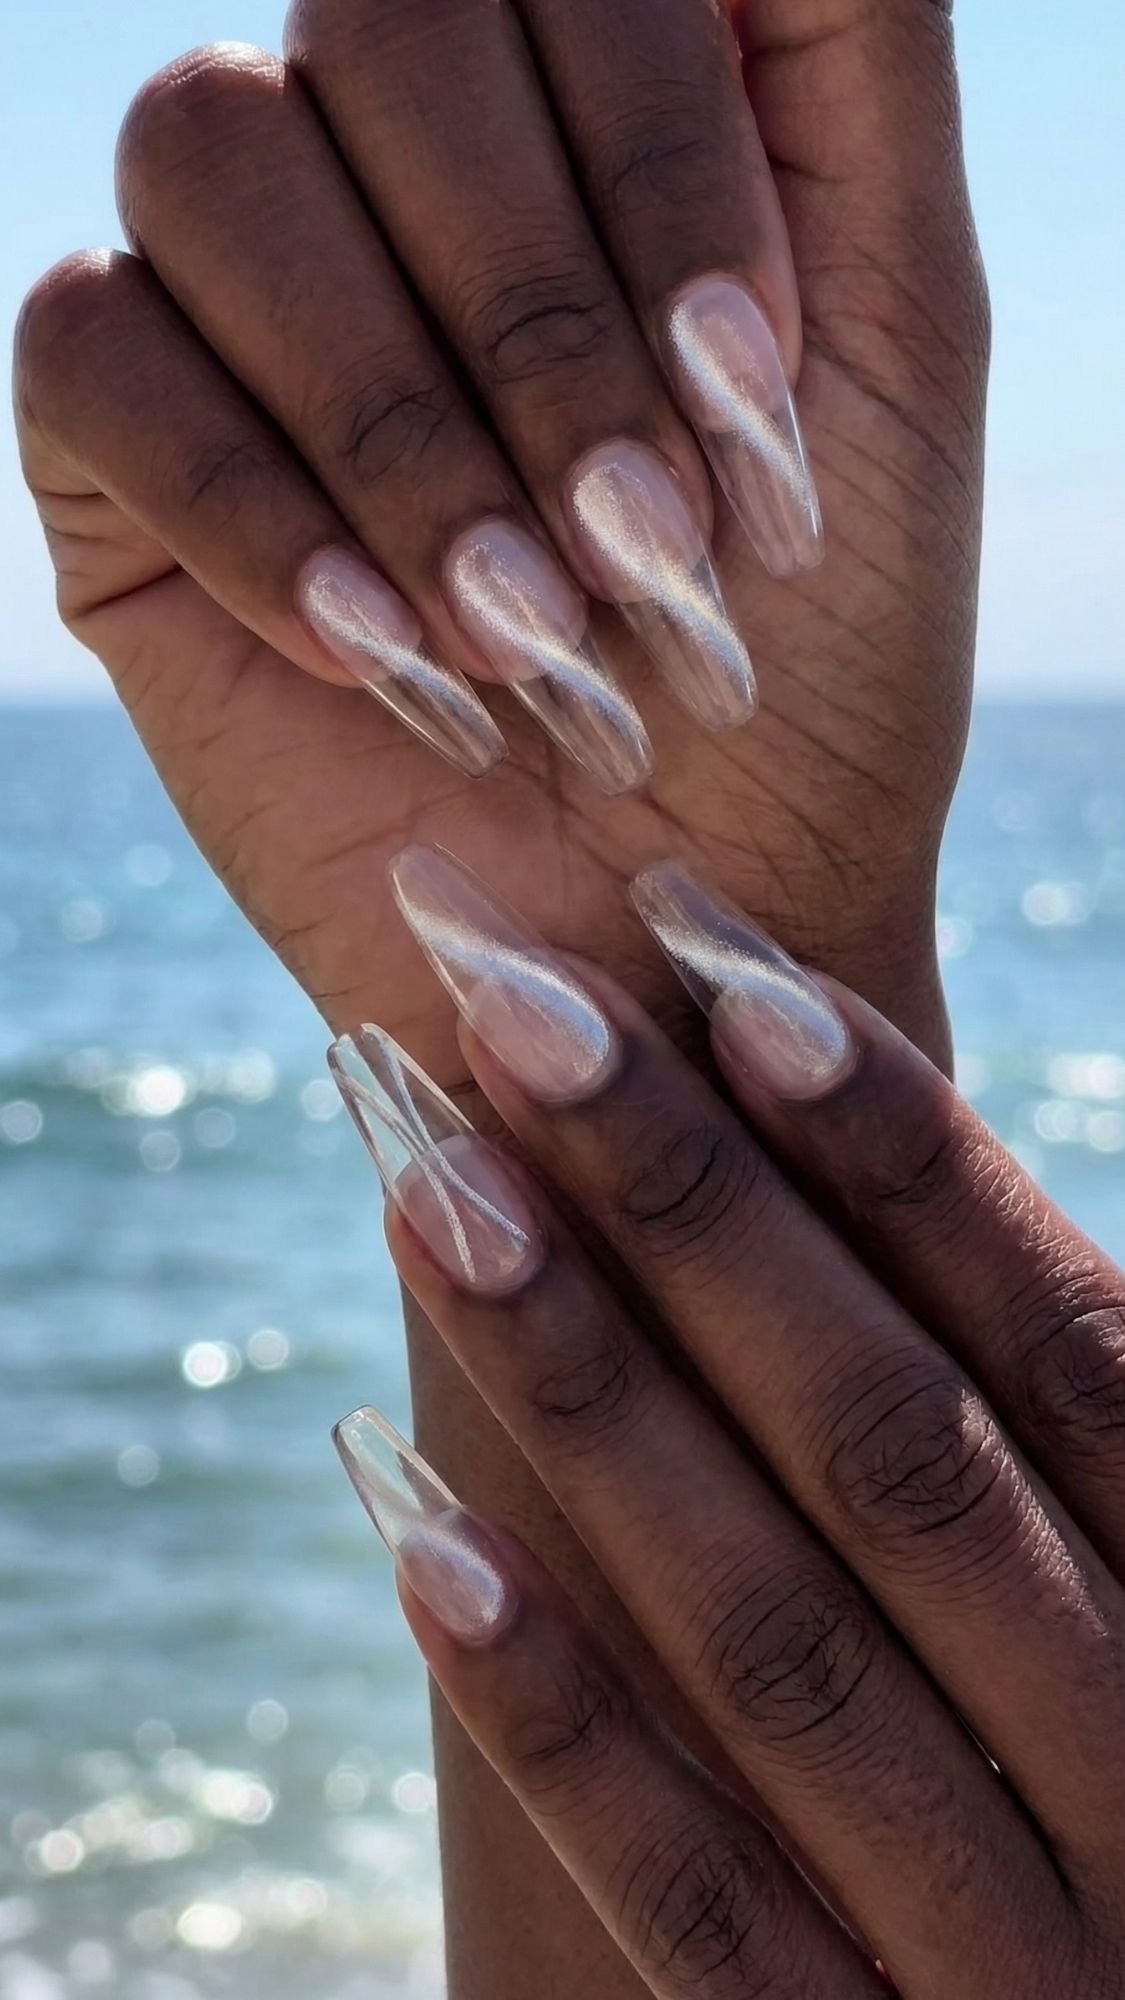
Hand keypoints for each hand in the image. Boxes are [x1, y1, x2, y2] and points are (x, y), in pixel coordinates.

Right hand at [13, 0, 985, 1079]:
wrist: (685, 912)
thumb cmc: (814, 654)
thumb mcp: (901, 335)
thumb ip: (843, 44)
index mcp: (577, 108)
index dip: (651, 154)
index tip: (745, 382)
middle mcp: (391, 160)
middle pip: (370, 10)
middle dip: (534, 303)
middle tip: (636, 540)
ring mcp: (237, 295)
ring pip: (211, 149)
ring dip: (397, 412)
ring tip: (516, 626)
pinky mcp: (117, 449)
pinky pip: (93, 350)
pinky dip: (253, 502)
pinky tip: (376, 649)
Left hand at [333, 846, 1124, 1998]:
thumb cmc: (1113, 1789)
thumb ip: (1045, 1455)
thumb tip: (881, 1158)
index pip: (1069, 1350)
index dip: (902, 1145)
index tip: (721, 962)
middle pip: (900, 1454)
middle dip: (694, 1212)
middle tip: (511, 1008)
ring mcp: (1013, 1960)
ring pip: (779, 1645)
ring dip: (590, 1398)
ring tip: (428, 1186)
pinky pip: (697, 1907)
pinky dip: (555, 1707)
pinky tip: (409, 1524)